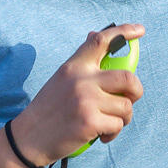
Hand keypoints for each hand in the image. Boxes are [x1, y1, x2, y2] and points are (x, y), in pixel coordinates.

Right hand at [12, 24, 144, 165]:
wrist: (28, 138)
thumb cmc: (49, 108)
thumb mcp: (61, 78)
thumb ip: (82, 62)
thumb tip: (95, 36)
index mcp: (74, 66)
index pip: (101, 41)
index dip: (124, 32)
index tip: (139, 30)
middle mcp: (81, 80)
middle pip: (127, 77)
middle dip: (136, 90)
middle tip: (130, 98)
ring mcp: (87, 101)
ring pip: (126, 105)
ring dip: (123, 117)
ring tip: (108, 122)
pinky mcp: (90, 122)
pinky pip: (118, 125)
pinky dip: (113, 133)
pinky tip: (101, 136)